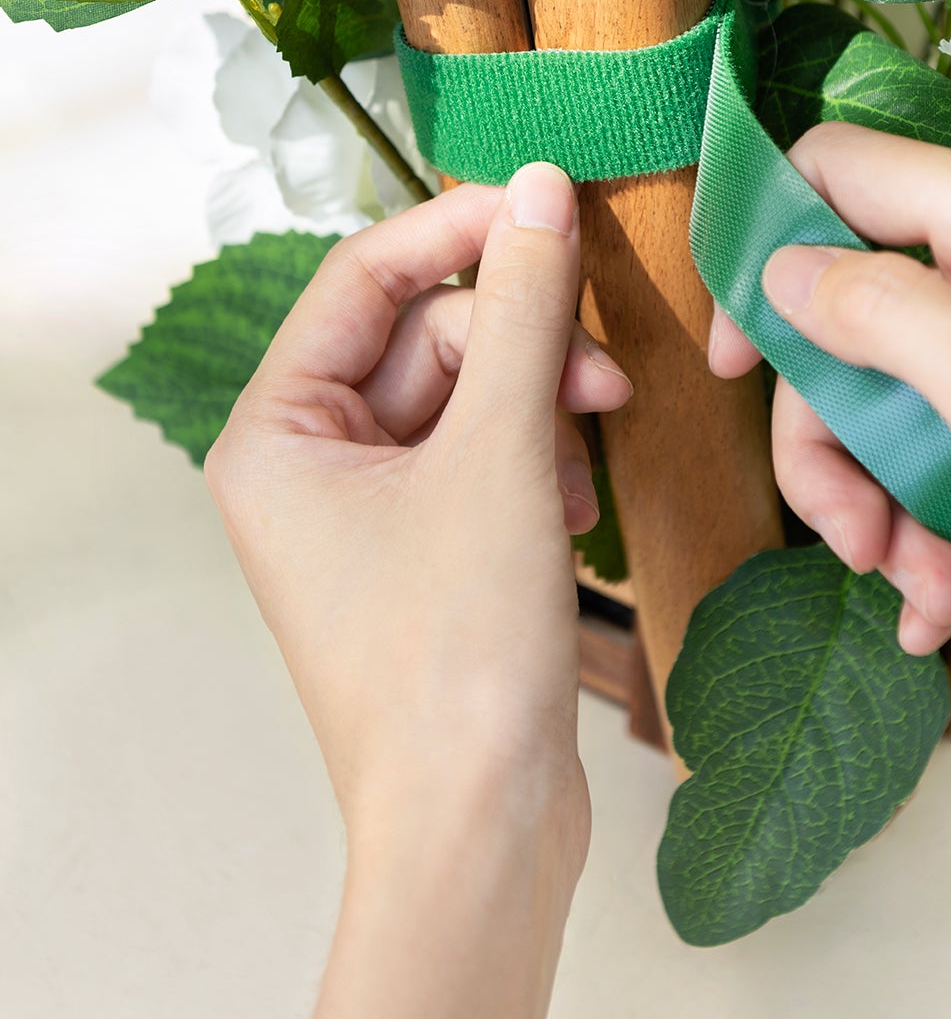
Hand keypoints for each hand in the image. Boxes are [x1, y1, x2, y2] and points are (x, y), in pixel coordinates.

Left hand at [205, 164, 632, 1018]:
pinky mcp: (426, 553)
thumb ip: (526, 309)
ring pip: (468, 397)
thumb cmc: (458, 658)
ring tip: (588, 460)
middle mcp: (307, 467)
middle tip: (605, 370)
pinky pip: (485, 458)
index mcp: (277, 435)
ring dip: (540, 407)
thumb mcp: (504, 455)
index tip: (547, 202)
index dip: (457, 231)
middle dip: (523, 344)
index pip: (363, 278)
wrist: (481, 829)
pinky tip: (576, 510)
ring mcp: (367, 515)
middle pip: (428, 338)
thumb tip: (537, 188)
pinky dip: (539, 464)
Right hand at [710, 123, 950, 641]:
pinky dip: (926, 526)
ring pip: (884, 396)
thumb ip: (884, 316)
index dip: (767, 246)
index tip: (738, 357)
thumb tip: (781, 267)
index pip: (838, 170)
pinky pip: (939, 447)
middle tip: (850, 533)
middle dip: (829, 434)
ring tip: (918, 589)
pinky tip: (943, 602)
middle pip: (846, 312)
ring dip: (877, 500)